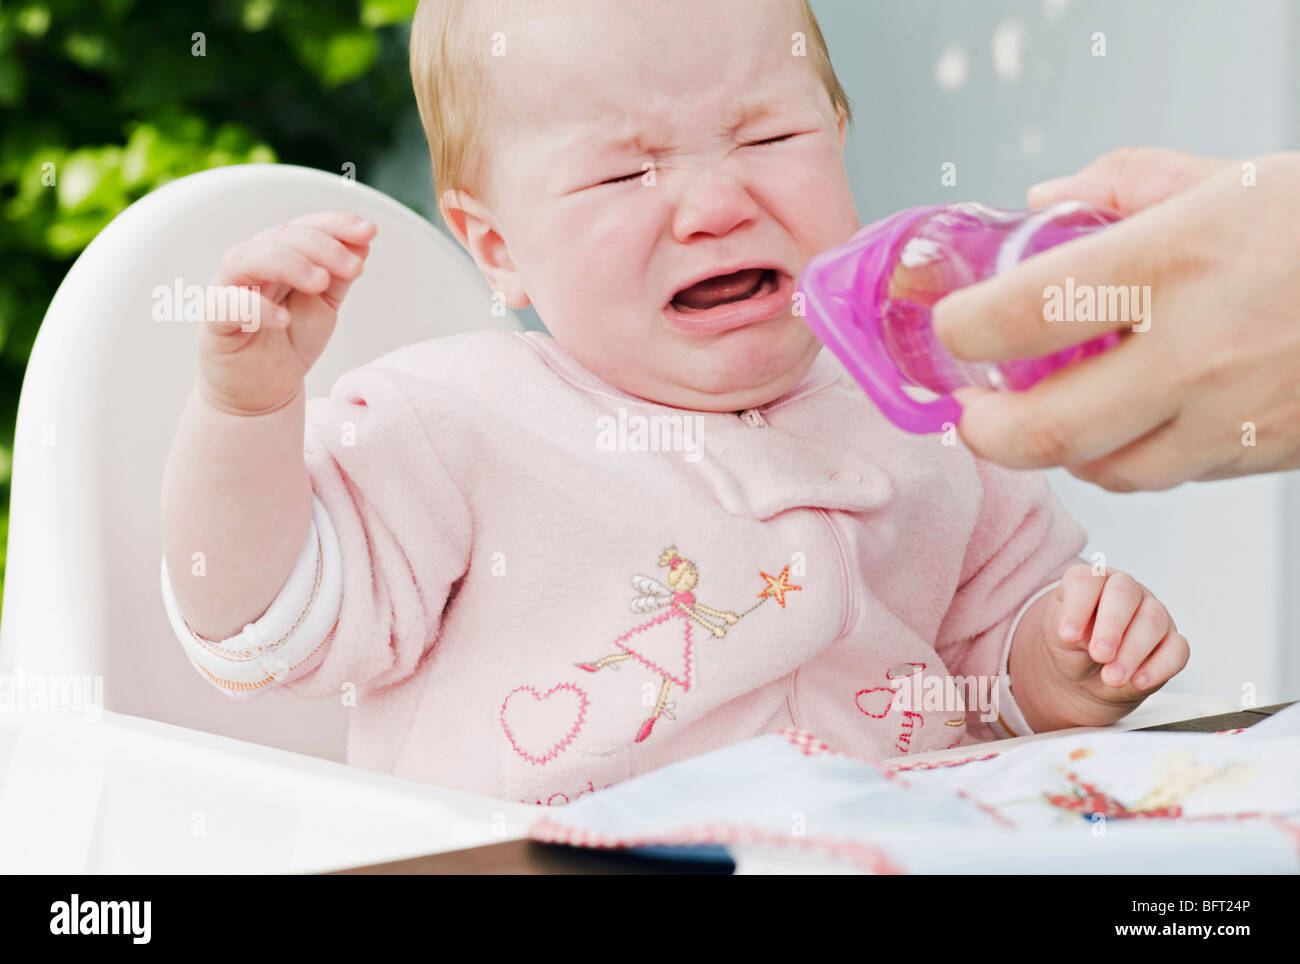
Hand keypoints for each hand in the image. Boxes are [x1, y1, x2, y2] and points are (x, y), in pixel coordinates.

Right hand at [198, 211, 377, 414]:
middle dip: (322, 247)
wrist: (264, 389)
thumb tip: (364, 240)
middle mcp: (252, 264)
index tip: (369, 231)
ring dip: (289, 264)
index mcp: (280, 255)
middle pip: (281, 238)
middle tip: (354, 268)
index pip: (304, 227)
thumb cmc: (290, 340)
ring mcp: (229, 290)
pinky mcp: (215, 321)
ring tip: (321, 283)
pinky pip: (228, 306)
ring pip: (248, 259)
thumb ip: (339, 275)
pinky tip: (283, 319)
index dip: (335, 224)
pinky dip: (256, 308)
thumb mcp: (324, 305)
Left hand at [931, 148, 1299, 490]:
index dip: (961, 331)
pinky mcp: (1260, 455)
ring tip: (1039, 417)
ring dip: (1055, 451)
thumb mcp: (1223, 175)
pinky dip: (1124, 457)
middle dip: (983, 431)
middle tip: (969, 412)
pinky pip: (1165, 475)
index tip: (949, 326)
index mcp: (1173, 260)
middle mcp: (1196, 348)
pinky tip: (1119, 423)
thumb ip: (1119, 184)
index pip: (1022, 314)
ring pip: (1104, 469)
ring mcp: (1231, 414)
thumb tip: (1041, 199)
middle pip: (1046, 431)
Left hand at [1009, 563, 1188, 729]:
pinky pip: (1177, 649)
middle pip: (1124, 593)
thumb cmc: (1073, 645)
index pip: (1086, 580)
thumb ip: (1071, 631)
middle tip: (1099, 655)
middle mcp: (1125, 591)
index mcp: (1093, 582)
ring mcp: (1152, 613)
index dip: (1077, 607)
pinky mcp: (1171, 642)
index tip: (1067, 636)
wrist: (1086, 674)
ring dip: (1133, 652)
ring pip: (1153, 621)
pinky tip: (1139, 682)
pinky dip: (1159, 667)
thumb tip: (1085, 636)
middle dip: (1112, 625)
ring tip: (1112, 678)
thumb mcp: (1060, 637)